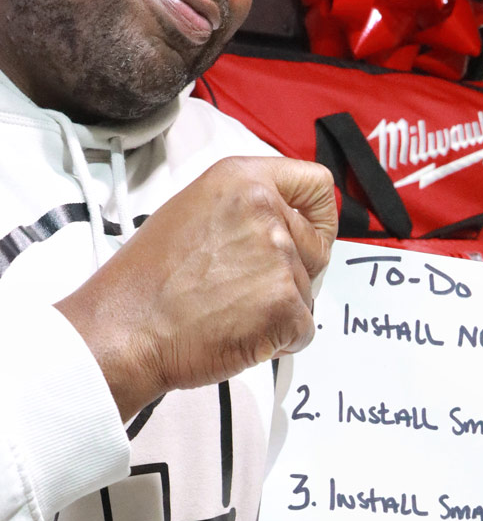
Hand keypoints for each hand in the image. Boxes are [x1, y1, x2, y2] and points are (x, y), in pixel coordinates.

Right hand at [57, 156, 337, 422]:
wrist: (126, 329)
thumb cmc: (148, 280)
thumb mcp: (193, 212)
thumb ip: (244, 209)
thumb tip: (282, 223)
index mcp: (243, 180)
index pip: (317, 185)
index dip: (318, 217)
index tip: (306, 236)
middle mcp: (267, 212)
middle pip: (316, 249)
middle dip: (291, 274)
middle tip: (242, 288)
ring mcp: (280, 259)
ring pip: (307, 293)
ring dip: (278, 309)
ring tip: (227, 311)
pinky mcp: (286, 306)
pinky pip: (303, 329)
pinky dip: (279, 340)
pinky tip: (238, 333)